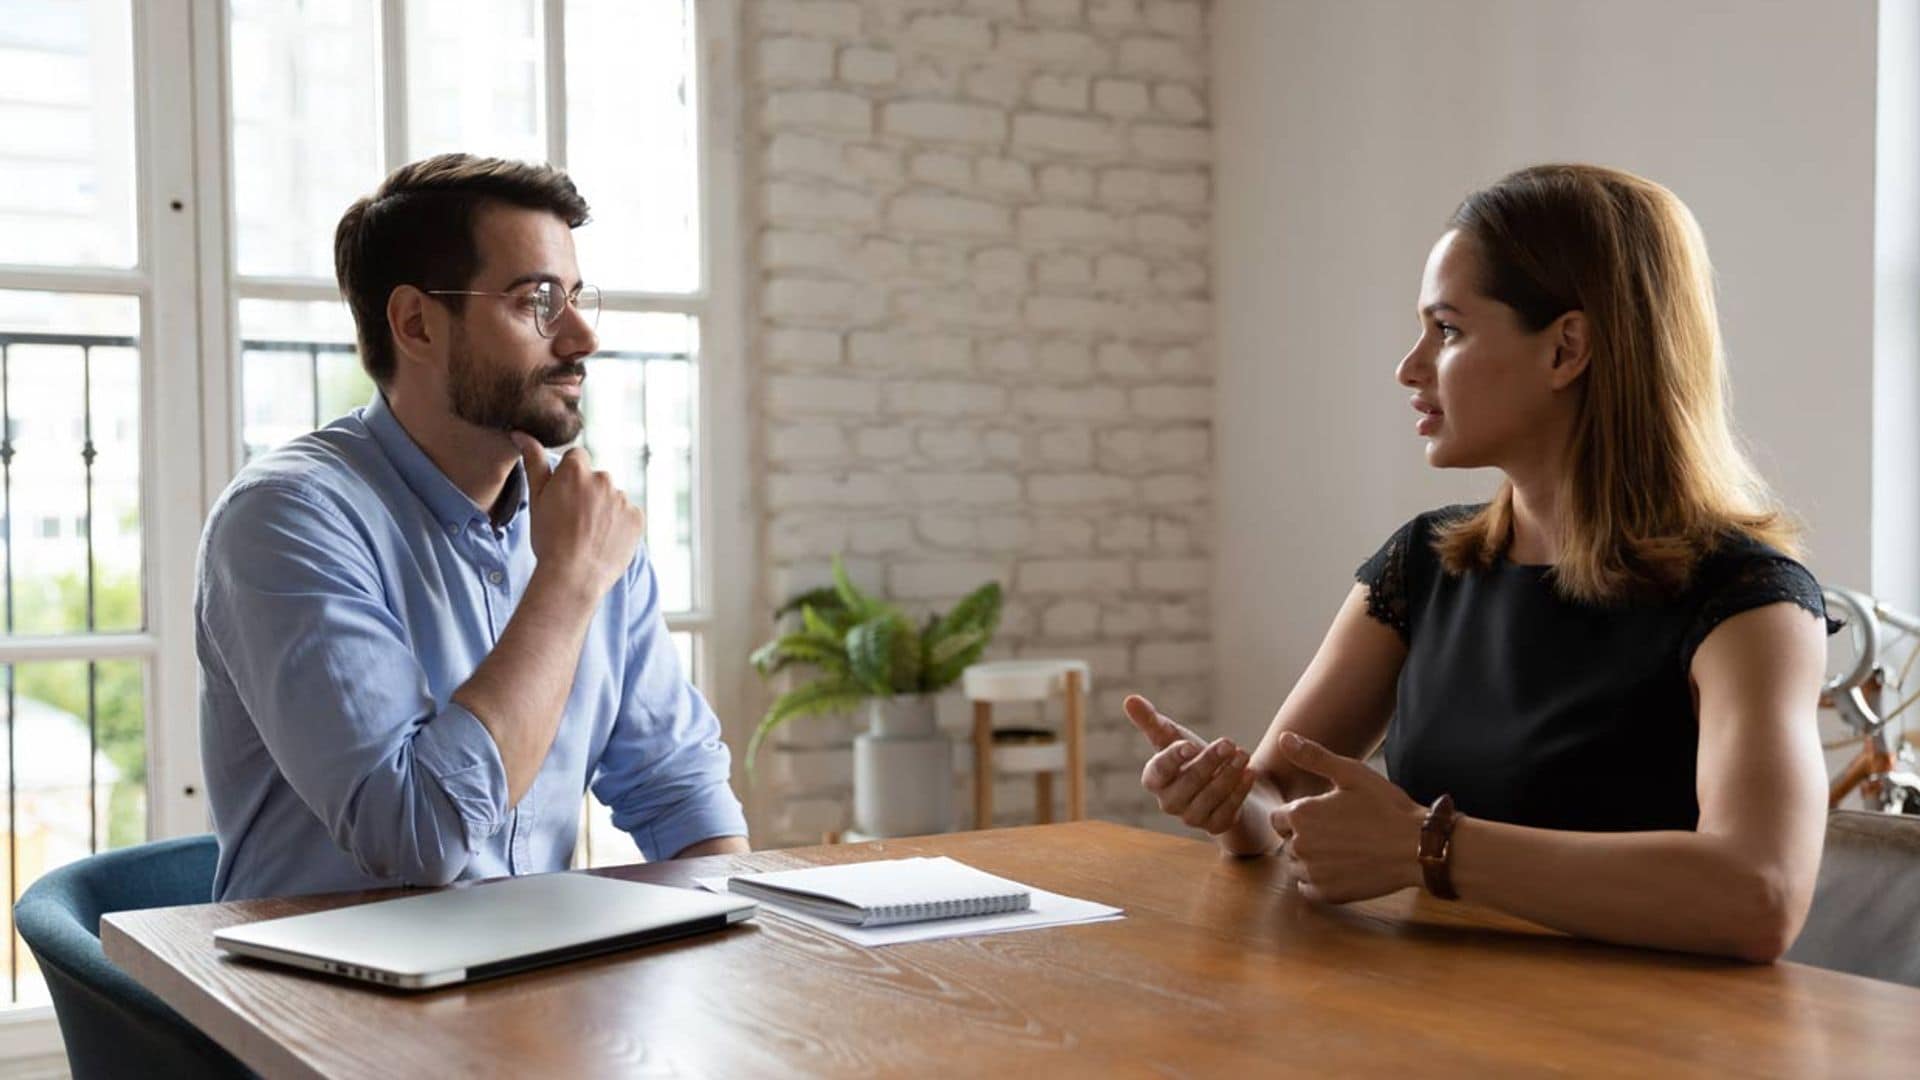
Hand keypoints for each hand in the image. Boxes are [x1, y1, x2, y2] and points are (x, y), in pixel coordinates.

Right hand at [513, 432, 643, 599]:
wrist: (572, 577)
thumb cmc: (548, 539)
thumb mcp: (536, 499)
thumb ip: (534, 462)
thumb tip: (521, 433)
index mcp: (577, 470)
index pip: (578, 458)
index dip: (569, 478)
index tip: (564, 498)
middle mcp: (604, 478)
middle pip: (596, 478)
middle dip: (588, 493)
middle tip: (574, 521)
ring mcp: (623, 498)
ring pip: (613, 498)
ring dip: (604, 510)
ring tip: (588, 535)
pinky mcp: (637, 518)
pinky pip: (628, 515)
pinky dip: (619, 525)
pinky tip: (604, 541)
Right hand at [1125, 694, 1256, 835]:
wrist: (1221, 782)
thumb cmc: (1191, 757)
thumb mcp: (1173, 737)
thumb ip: (1151, 722)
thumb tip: (1130, 699)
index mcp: (1154, 780)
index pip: (1159, 771)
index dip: (1174, 758)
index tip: (1191, 745)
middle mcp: (1169, 802)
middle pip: (1188, 783)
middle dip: (1209, 762)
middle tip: (1228, 743)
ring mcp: (1192, 817)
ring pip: (1210, 797)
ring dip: (1228, 774)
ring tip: (1243, 753)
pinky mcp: (1216, 826)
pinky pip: (1228, 810)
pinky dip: (1240, 790)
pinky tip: (1250, 772)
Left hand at [1268, 732, 1425, 903]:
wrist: (1418, 847)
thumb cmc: (1386, 807)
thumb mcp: (1351, 773)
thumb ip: (1313, 756)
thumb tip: (1284, 738)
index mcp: (1301, 815)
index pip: (1278, 818)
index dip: (1299, 814)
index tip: (1325, 814)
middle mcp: (1300, 846)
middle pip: (1287, 842)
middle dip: (1305, 836)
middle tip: (1339, 831)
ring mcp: (1314, 874)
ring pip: (1296, 866)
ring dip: (1311, 859)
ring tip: (1344, 848)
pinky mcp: (1328, 894)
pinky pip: (1308, 888)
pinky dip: (1319, 880)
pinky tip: (1343, 867)